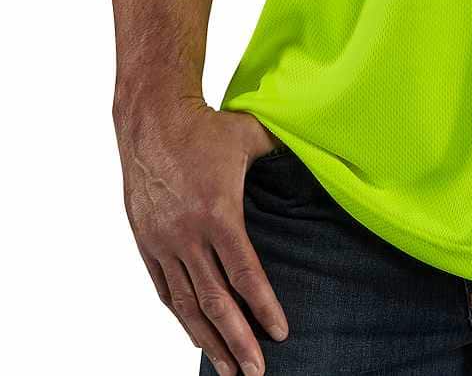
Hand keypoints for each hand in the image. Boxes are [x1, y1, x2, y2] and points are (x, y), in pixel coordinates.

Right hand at [116, 98, 288, 375]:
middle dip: (237, 340)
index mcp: (218, 212)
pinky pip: (164, 289)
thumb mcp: (250, 135)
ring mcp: (163, 241)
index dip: (262, 306)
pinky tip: (196, 334)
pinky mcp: (146, 242)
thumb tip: (325, 150)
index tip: (280, 333)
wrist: (151, 120)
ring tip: (227, 368)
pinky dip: (181, 316)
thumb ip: (284, 151)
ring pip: (186, 303)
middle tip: (256, 372)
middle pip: (215, 300)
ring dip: (208, 339)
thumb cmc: (206, 126)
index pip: (244, 273)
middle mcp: (187, 234)